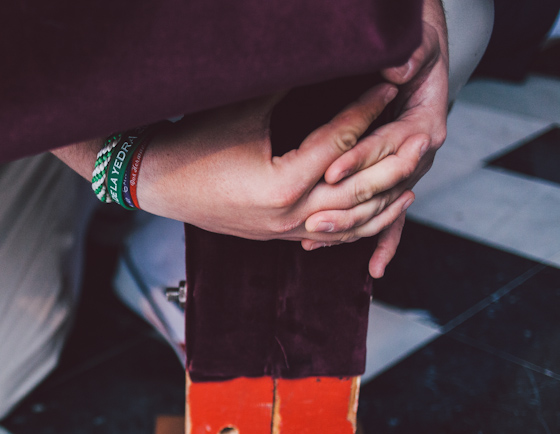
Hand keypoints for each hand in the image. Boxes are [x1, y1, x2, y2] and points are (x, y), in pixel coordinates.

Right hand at [134, 83, 425, 248]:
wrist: (157, 181)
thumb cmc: (194, 140)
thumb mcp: (244, 109)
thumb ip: (289, 83)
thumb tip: (326, 51)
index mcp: (282, 181)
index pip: (340, 141)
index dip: (367, 109)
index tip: (388, 84)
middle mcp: (288, 213)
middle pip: (358, 189)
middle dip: (393, 163)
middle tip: (421, 137)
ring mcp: (284, 230)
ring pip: (350, 222)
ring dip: (384, 202)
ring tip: (411, 180)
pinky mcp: (277, 237)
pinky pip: (329, 237)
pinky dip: (357, 226)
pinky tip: (377, 212)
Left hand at [314, 0, 448, 277]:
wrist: (428, 63)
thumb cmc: (414, 54)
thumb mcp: (407, 53)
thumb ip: (403, 59)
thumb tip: (395, 68)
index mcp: (424, 124)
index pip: (385, 146)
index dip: (356, 159)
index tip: (326, 171)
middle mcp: (420, 152)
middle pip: (382, 186)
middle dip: (345, 206)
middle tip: (312, 220)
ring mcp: (409, 171)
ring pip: (384, 207)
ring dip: (354, 226)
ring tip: (316, 238)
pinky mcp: (398, 180)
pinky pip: (392, 218)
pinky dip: (384, 241)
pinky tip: (371, 270)